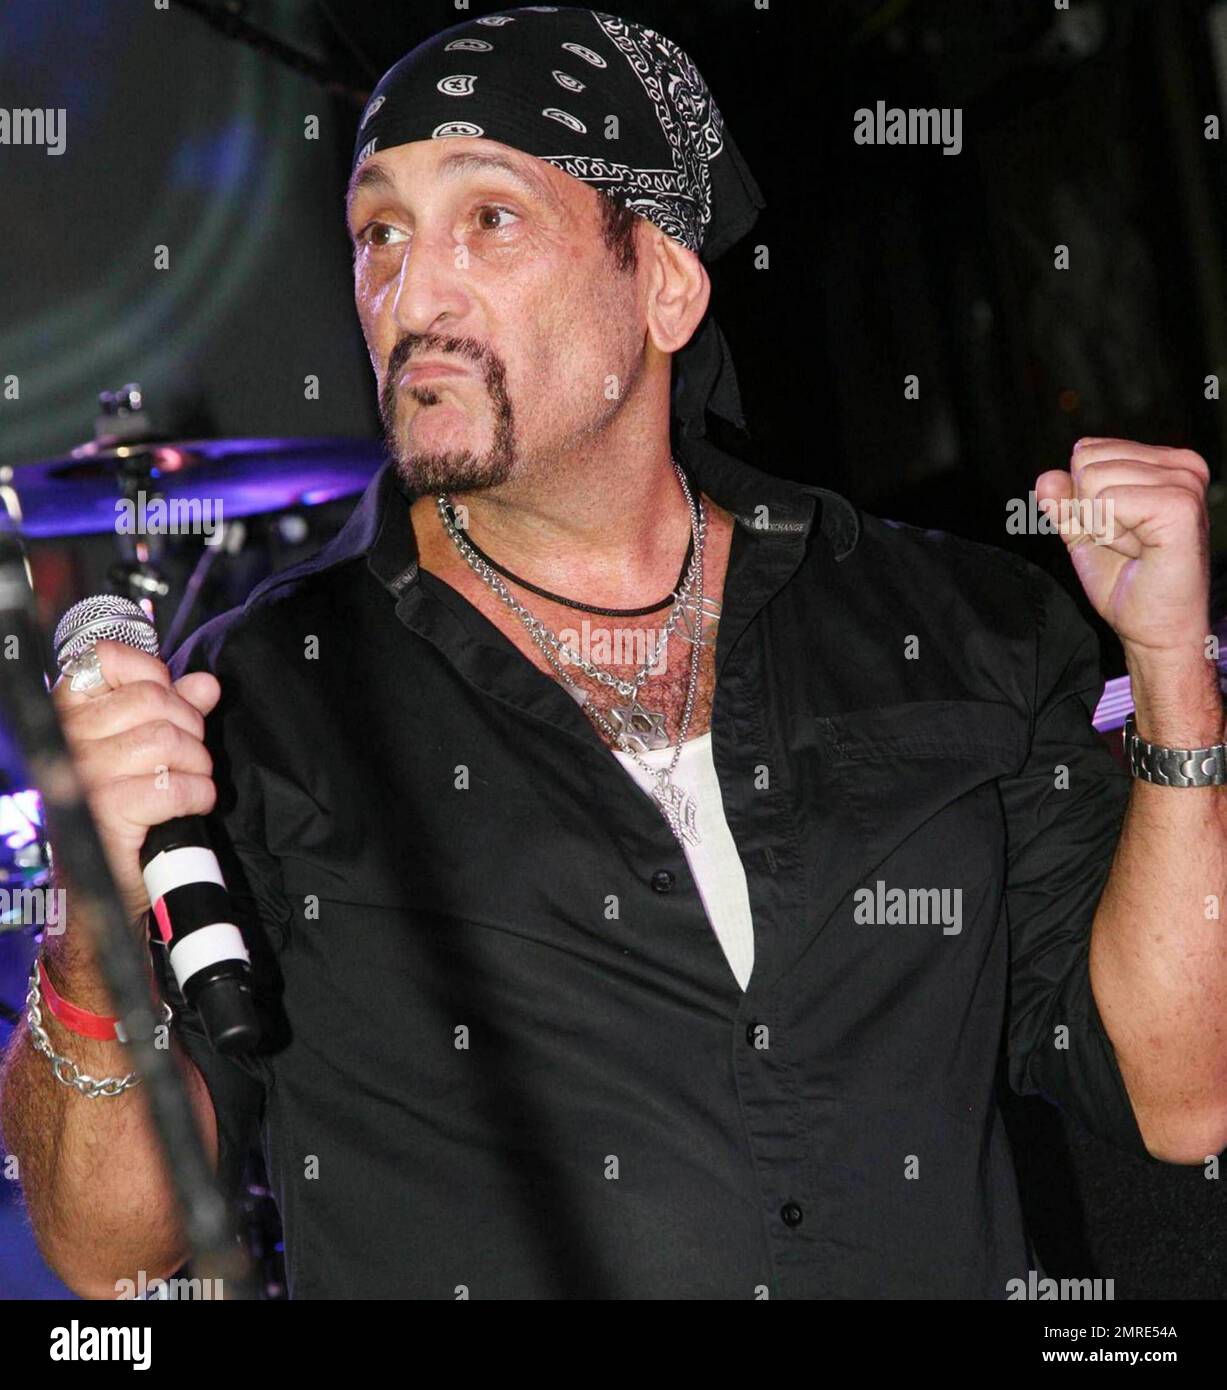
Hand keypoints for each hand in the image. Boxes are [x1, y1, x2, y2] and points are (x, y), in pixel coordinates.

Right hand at [51, 640, 220, 932]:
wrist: (98, 883)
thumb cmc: (121, 809)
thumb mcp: (144, 751)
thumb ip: (173, 711)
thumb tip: (205, 684)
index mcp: (67, 713)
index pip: (109, 658)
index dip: (154, 675)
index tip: (172, 703)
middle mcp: (67, 738)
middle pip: (153, 700)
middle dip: (190, 727)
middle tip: (191, 757)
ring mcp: (83, 774)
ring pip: (169, 741)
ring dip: (197, 765)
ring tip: (192, 783)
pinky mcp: (106, 811)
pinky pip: (173, 787)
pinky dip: (198, 795)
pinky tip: (193, 804)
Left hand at [1035, 438, 1211, 662]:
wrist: (1153, 630)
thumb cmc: (1127, 584)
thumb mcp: (1084, 534)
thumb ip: (1064, 503)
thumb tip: (1045, 477)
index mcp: (1165, 463)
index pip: (1087, 451)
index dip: (1086, 500)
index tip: (1118, 532)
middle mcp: (1182, 465)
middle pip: (1086, 461)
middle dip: (1092, 511)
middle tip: (1127, 543)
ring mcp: (1185, 483)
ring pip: (1093, 480)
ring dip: (1103, 526)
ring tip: (1136, 549)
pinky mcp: (1180, 506)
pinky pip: (1107, 502)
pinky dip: (1110, 534)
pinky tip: (1140, 552)